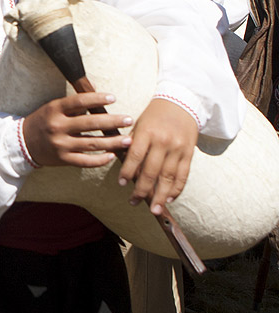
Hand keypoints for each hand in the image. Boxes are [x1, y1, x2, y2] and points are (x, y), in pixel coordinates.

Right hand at [22, 92, 132, 167]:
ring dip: (113, 142)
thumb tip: (98, 99)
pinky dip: (100, 160)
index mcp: (54, 109)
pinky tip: (112, 156)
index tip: (113, 98)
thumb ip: (73, 106)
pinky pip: (85, 161)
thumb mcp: (52, 108)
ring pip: (92, 143)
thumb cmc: (43, 121)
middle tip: (129, 119)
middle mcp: (57, 126)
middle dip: (113, 121)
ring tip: (128, 140)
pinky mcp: (63, 159)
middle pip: (90, 123)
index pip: (79, 101)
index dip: (97, 99)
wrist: (23, 142)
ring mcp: (60, 144)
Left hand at [118, 98, 198, 213]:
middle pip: (152, 171)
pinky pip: (184, 175)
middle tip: (133, 202)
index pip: (135, 156)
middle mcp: (163, 142)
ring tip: (154, 209)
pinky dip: (177, 189)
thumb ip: (132, 143)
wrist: (182, 103)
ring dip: (160, 195)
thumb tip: (124, 165)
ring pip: (169, 177)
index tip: (121, 184)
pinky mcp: (189, 154)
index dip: (128, 172)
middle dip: (142, 190)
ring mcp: (178, 149)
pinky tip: (169, 198)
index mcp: (147, 132)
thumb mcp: (139, 124)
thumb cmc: (155, 115)